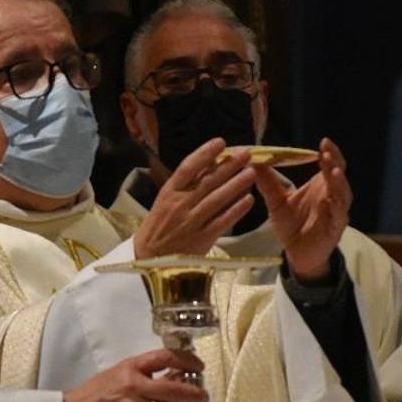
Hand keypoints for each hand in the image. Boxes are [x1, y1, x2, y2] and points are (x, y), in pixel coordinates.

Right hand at [63, 348, 208, 401]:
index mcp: (130, 368)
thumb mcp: (117, 374)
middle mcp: (135, 387)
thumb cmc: (94, 394)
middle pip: (176, 389)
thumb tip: (175, 377)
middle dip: (196, 394)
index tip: (198, 366)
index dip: (187, 360)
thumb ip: (143, 374)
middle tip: (204, 398)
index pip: (165, 357)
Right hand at [134, 138, 255, 258]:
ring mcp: (191, 222)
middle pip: (207, 181)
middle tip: (246, 153)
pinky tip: (249, 200)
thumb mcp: (164, 202)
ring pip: (217, 199)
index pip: (187, 168)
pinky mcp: (202, 239)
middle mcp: (180, 205)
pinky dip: (236, 210)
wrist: (149, 259)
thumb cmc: (158, 227)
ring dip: (236, 185)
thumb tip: (207, 164)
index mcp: (168, 193)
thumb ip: (183, 186)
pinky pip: (222, 222)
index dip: (204, 153)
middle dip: (228, 166)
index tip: (220, 142)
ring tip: (251, 172)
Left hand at [252, 138, 351, 282]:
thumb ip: (268, 182)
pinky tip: (328, 200)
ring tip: (332, 170)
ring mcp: (337, 212)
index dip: (329, 152)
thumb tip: (254, 160)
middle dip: (333, 162)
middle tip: (326, 151)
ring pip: (342, 194)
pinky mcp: (335, 229)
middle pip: (338, 174)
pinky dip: (335, 207)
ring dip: (338, 182)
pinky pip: (338, 216)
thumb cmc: (291, 225)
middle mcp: (332, 195)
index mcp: (321, 186)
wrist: (297, 254)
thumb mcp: (276, 202)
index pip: (330, 163)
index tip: (323, 141)